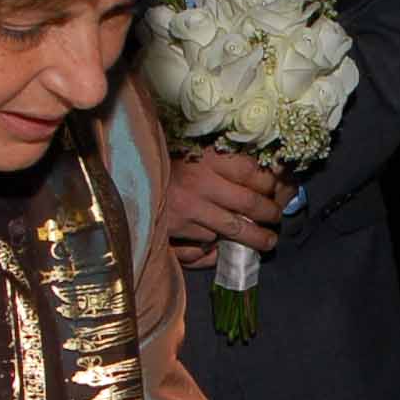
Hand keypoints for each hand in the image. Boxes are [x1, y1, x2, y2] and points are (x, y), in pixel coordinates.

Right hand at [165, 150, 282, 269]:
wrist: (121, 180)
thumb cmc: (163, 164)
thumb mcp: (192, 151)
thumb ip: (221, 160)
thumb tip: (264, 174)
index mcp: (206, 157)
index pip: (252, 172)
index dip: (271, 184)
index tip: (278, 190)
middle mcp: (200, 183)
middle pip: (250, 203)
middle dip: (270, 214)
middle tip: (276, 219)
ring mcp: (188, 209)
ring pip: (232, 229)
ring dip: (253, 238)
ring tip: (266, 241)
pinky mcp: (176, 230)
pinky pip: (206, 243)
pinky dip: (216, 247)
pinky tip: (222, 247)